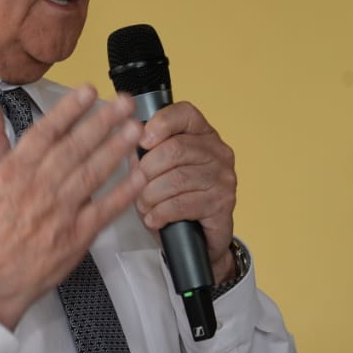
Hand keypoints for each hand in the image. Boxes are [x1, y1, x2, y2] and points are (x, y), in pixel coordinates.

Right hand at [0, 85, 146, 329]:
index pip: (45, 132)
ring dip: (115, 150)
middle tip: (124, 102)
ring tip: (135, 129)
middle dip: (101, 123)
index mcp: (15, 170)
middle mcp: (37, 188)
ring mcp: (58, 213)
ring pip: (91, 175)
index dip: (68, 110)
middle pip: (73, 149)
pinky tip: (139, 176)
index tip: (89, 91)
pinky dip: (123, 193)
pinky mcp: (75, 236)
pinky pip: (103, 210)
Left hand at [135, 101, 236, 283]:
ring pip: (176, 179)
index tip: (142, 141)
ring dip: (151, 196)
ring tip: (144, 206)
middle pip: (175, 149)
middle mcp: (218, 152)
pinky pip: (182, 204)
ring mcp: (223, 177)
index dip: (160, 123)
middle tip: (136, 188)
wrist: (198, 239)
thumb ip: (147, 152)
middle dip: (146, 171)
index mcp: (202, 134)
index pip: (185, 113)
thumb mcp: (158, 169)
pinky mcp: (222, 203)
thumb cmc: (174, 198)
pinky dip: (161, 213)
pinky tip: (154, 219)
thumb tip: (129, 144)